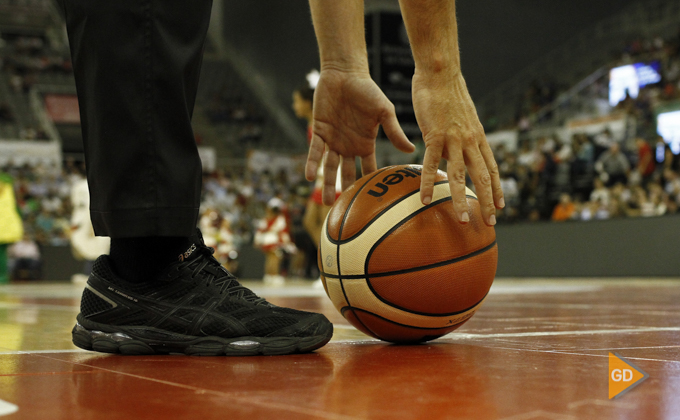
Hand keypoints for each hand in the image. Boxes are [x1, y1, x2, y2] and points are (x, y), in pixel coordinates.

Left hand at [305, 69, 414, 204]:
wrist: (345, 74)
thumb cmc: (367, 90)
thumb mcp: (384, 111)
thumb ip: (394, 132)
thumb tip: (411, 151)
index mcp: (366, 144)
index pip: (368, 169)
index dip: (370, 183)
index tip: (372, 203)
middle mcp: (349, 146)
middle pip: (347, 173)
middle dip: (346, 191)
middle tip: (347, 211)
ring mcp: (333, 140)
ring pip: (329, 167)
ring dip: (327, 183)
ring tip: (327, 202)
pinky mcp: (319, 131)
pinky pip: (315, 151)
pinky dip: (313, 163)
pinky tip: (310, 176)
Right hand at [412, 70, 503, 225]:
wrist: (440, 73)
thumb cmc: (447, 93)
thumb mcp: (460, 117)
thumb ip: (459, 136)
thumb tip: (451, 151)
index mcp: (478, 137)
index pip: (492, 168)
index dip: (498, 189)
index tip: (501, 206)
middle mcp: (470, 141)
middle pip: (483, 178)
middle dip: (488, 202)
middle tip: (491, 224)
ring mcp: (453, 139)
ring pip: (460, 176)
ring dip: (462, 201)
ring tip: (464, 221)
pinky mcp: (435, 135)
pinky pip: (430, 164)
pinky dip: (428, 183)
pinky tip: (424, 199)